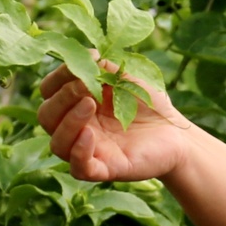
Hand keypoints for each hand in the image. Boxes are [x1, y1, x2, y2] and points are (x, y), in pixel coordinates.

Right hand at [38, 64, 190, 183]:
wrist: (179, 134)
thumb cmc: (150, 105)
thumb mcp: (128, 78)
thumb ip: (106, 67)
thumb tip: (89, 55)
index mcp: (77, 104)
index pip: (49, 92)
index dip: (57, 79)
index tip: (77, 67)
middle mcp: (78, 127)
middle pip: (47, 117)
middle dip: (62, 99)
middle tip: (85, 87)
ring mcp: (89, 150)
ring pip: (57, 144)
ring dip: (68, 122)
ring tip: (90, 104)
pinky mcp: (105, 169)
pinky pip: (79, 168)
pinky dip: (79, 152)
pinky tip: (90, 135)